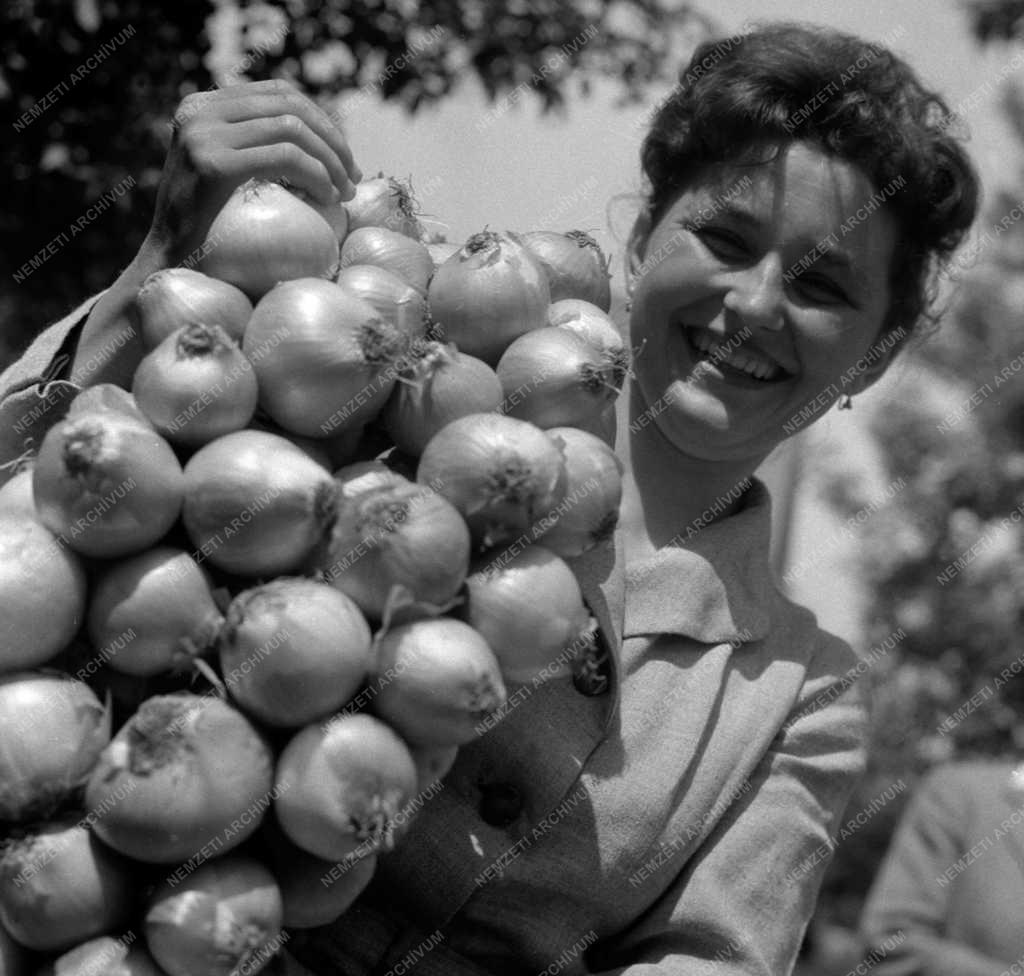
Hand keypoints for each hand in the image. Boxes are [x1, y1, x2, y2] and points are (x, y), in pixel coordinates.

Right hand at [71, 79, 360, 386]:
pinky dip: (316, 175)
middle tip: (353, 176)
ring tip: (345, 193)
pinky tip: (328, 198)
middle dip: (332, 140)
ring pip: (292, 129)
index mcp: (202, 106)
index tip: (343, 157)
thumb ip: (254, 146)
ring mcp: (203, 134)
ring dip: (330, 160)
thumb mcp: (225, 174)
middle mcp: (199, 111)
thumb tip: (318, 141)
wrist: (169, 260)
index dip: (320, 120)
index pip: (278, 94)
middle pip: (289, 107)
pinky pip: (284, 158)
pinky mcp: (213, 162)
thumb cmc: (207, 230)